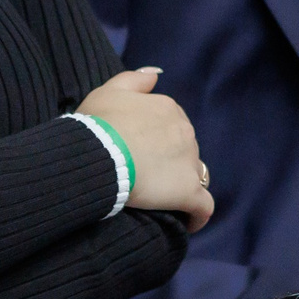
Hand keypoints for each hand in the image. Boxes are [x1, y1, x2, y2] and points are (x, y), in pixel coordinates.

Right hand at [78, 67, 213, 229]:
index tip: (141, 152)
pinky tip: (189, 222)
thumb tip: (157, 75)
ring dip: (183, 184)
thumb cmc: (96, 125)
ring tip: (162, 199)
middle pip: (184, 148)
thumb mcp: (108, 92)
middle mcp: (184, 131)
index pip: (171, 124)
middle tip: (145, 177)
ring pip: (195, 174)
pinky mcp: (188, 191)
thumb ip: (134, 80)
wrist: (95, 156)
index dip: (158, 139)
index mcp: (167, 109)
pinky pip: (203, 207)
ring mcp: (189, 162)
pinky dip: (198, 215)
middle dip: (170, 161)